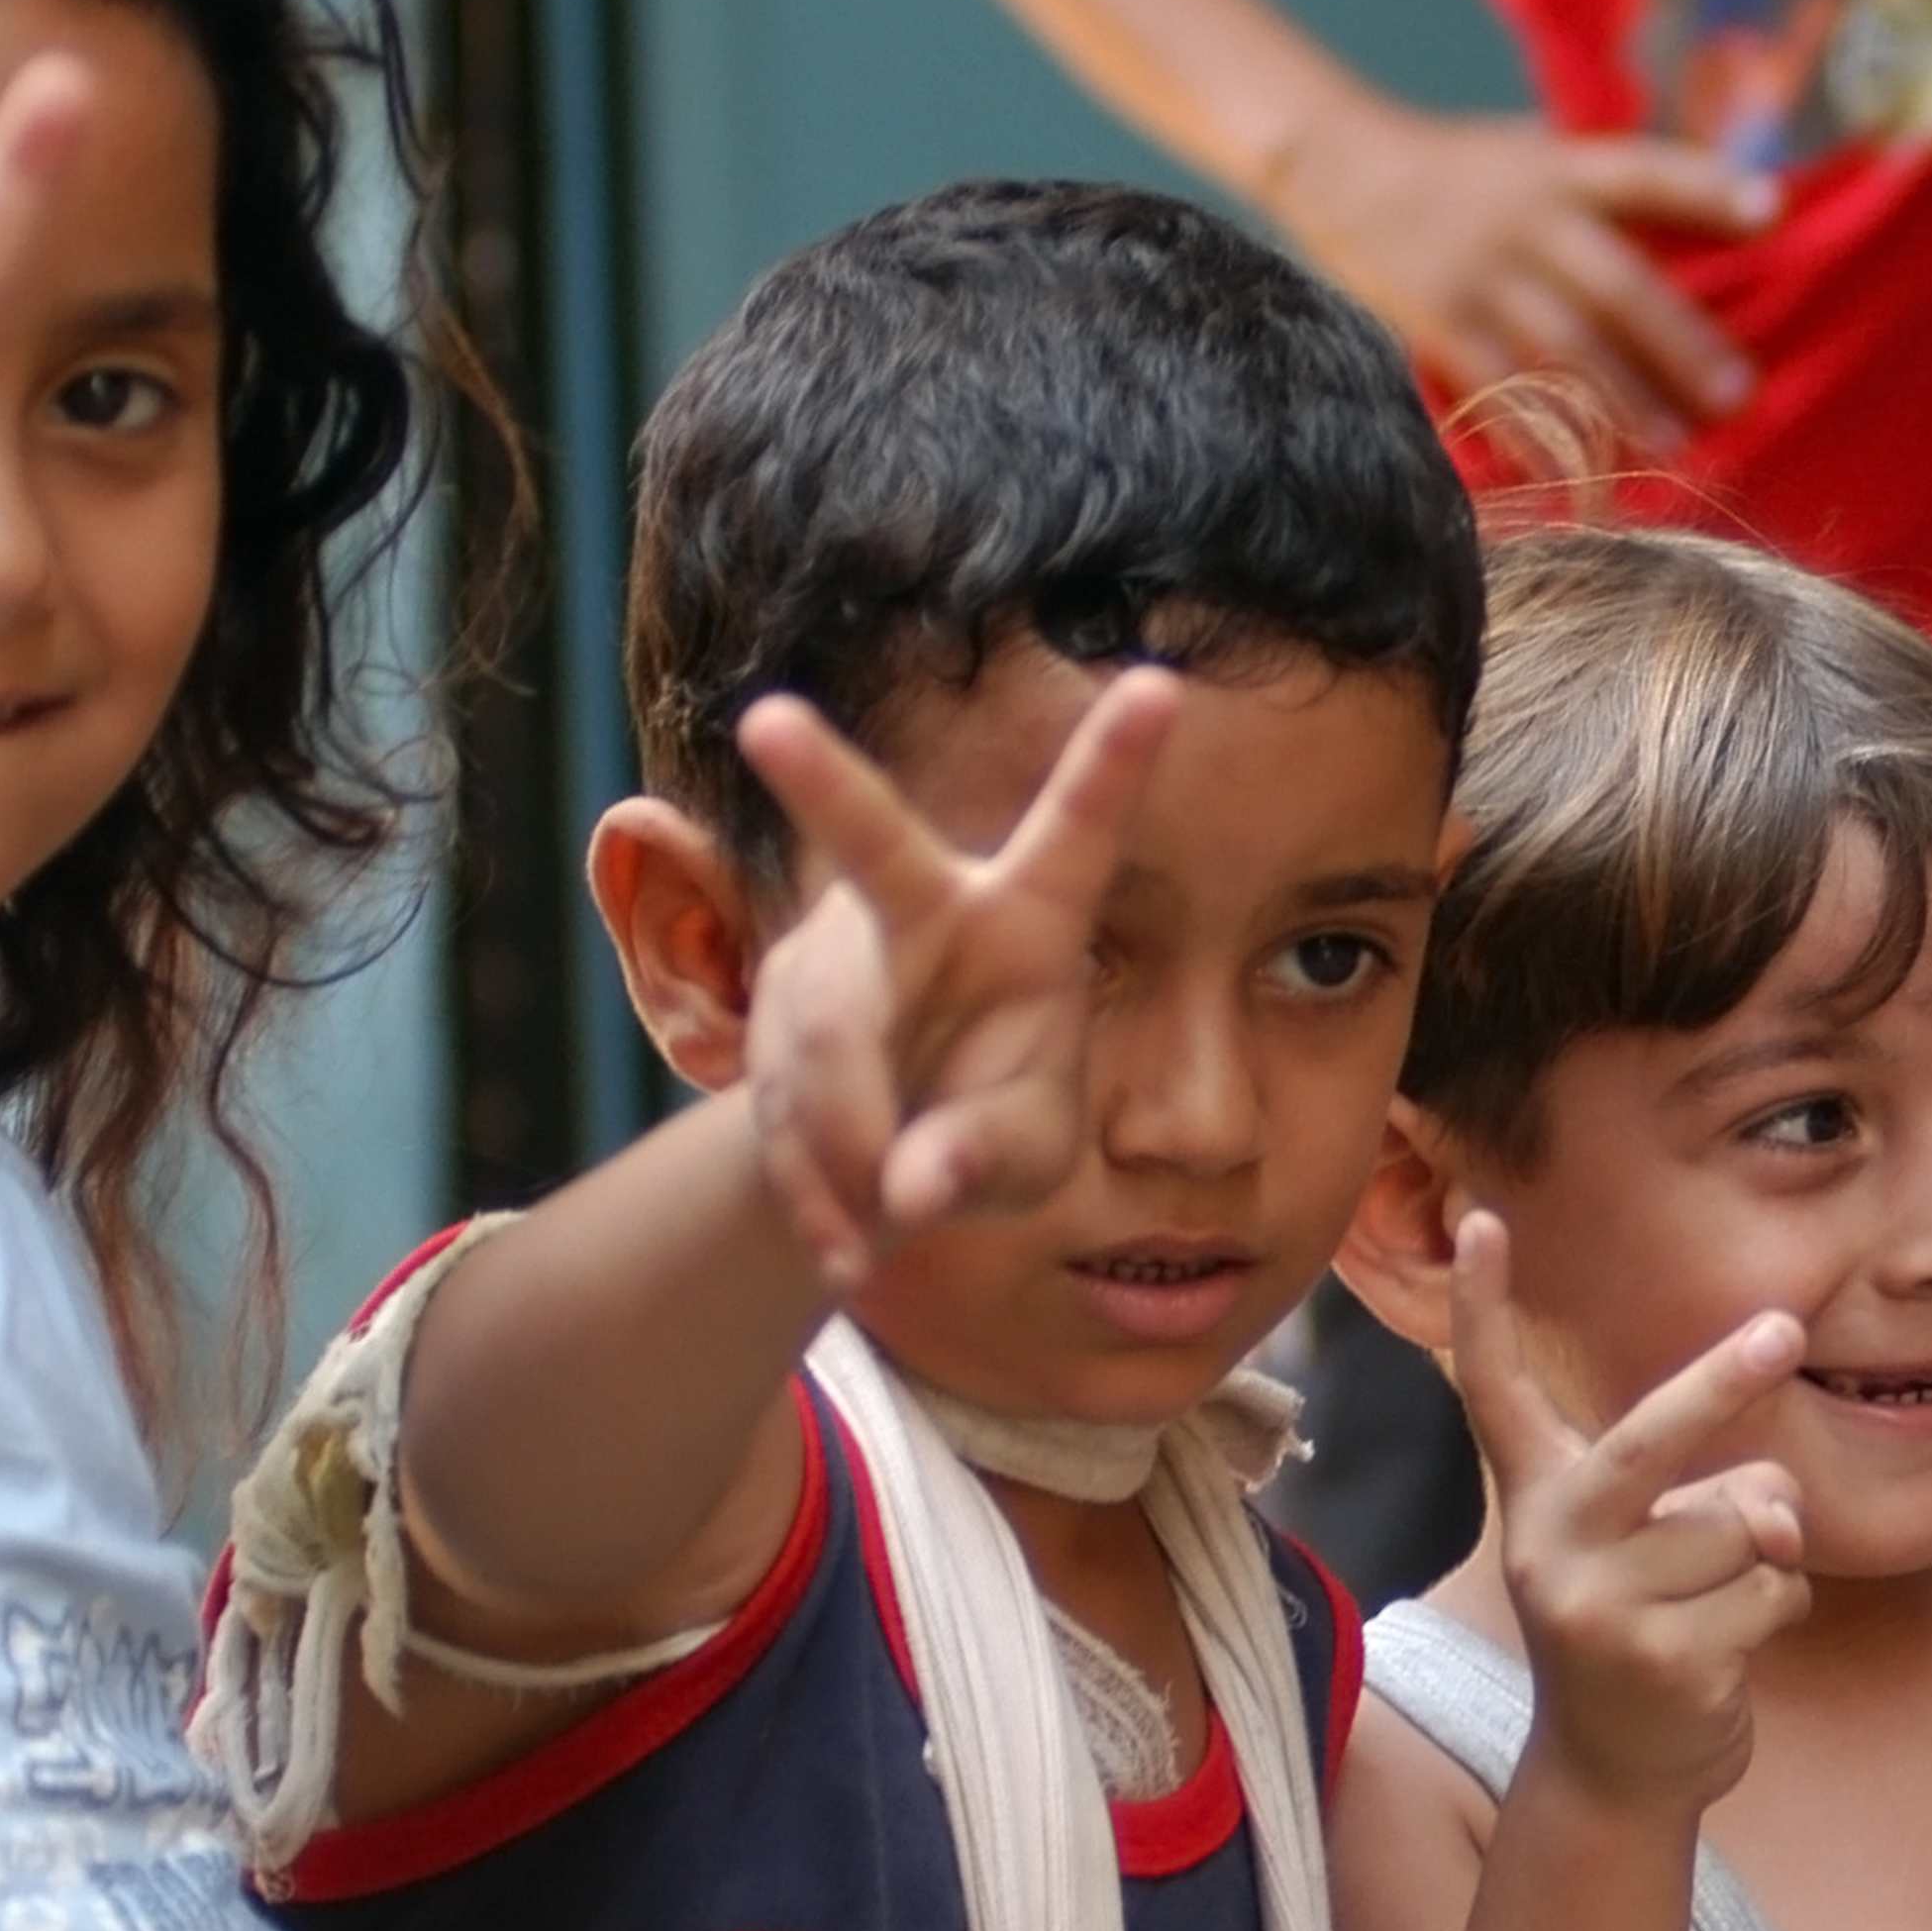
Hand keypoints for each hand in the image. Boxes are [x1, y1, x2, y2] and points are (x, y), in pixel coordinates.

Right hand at [730, 672, 1177, 1287]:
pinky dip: (815, 1193)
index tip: (1164, 684)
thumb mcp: (1030, 1162)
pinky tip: (852, 1247)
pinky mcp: (768, 1009)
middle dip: (823, 784)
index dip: (1114, 763)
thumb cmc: (994, 1129)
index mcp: (1029, 921)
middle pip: (875, 849)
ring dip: (853, 1153)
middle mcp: (923, 910)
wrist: (883, 1169)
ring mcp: (832, 951)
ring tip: (886, 1239)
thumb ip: (990, 1163)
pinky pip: (778, 1101)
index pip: (1077, 835)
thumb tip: (914, 1189)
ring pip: (825, 1039)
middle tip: (768, 724)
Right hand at [1266, 100, 1768, 448]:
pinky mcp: (1437, 320)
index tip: (1769, 206)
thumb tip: (1693, 210)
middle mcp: (1525, 220)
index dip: (1706, 187)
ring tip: (1675, 444)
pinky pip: (1498, 386)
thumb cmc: (1454, 165)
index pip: (1643, 172)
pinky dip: (1537, 433)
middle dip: (1679, 342)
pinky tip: (1576, 472)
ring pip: (1565, 346)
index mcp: (1556, 170)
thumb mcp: (1527, 149)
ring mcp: (1480, 273)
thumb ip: (1596, 186)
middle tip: (1737, 392)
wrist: (1336, 161)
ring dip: (1623, 400)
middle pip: (1616, 285)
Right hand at [1457, 1214, 1811, 1810]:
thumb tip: (1776, 1514)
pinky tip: (1728, 1649)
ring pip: (1747, 1525)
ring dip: (1768, 1558)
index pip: (1496, 1391)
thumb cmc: (1649, 1624)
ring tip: (1717, 1603)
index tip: (1479, 1220)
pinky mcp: (1659, 1662)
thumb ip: (1718, 1496)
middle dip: (1722, 1383)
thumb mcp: (1659, 1545)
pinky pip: (1774, 1593)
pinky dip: (1781, 1611)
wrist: (1616, 1772)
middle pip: (1648, 1442)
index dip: (1481, 1307)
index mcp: (1540, 1499)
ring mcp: (1598, 1608)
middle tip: (1783, 1328)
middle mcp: (1551, 1544)